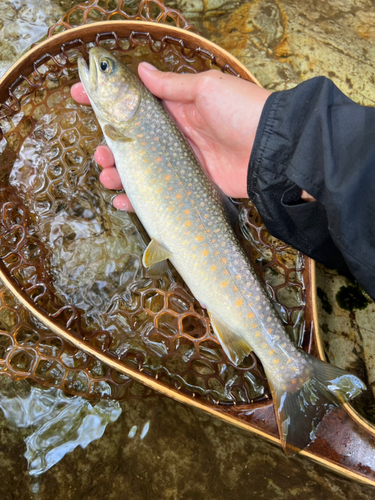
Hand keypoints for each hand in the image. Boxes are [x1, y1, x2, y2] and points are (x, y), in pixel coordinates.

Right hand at [71, 63, 271, 210]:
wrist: (273, 150)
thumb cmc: (242, 111)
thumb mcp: (206, 89)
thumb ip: (173, 86)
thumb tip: (143, 70)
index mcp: (178, 108)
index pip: (136, 103)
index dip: (108, 99)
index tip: (80, 95)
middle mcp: (177, 136)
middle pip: (134, 142)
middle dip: (111, 146)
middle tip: (100, 153)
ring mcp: (183, 163)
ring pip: (143, 169)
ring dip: (120, 173)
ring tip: (107, 176)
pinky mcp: (192, 186)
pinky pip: (161, 193)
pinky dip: (139, 199)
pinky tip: (123, 200)